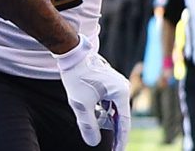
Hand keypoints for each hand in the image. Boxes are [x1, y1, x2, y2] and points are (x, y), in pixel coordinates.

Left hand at [54, 35, 130, 150]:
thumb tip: (93, 143)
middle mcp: (123, 88)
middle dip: (109, 128)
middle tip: (108, 146)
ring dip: (102, 117)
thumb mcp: (80, 103)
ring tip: (89, 117)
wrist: (70, 53)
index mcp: (121, 93)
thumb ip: (87, 124)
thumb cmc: (76, 76)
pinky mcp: (109, 83)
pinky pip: (107, 102)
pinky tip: (90, 109)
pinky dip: (99, 109)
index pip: (124, 123)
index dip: (120, 140)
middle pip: (119, 116)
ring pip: (112, 109)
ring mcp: (116, 85)